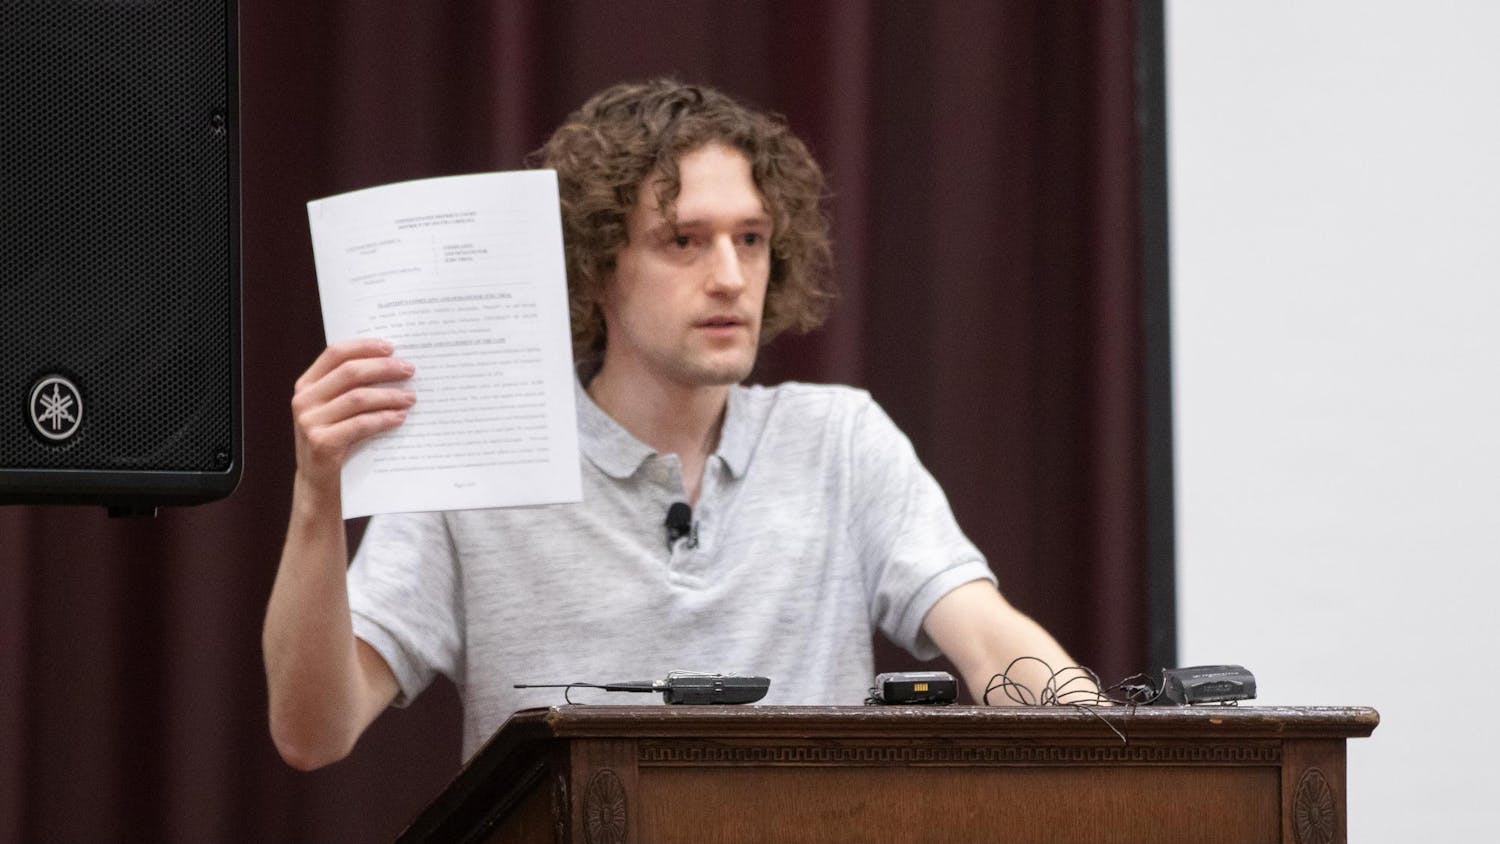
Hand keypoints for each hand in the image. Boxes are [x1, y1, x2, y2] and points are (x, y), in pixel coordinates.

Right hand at [290, 338, 415, 493]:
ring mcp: (309, 422)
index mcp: (307, 384)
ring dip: (389, 396)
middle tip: (409, 370)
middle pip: (350, 372)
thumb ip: (351, 387)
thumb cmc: (337, 440)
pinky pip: (360, 424)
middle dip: (384, 368)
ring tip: (410, 397)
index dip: (364, 346)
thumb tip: (394, 363)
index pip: (335, 353)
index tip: (391, 347)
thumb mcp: (336, 409)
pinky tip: (400, 418)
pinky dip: (384, 419)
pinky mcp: (321, 443)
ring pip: (358, 398)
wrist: (320, 483)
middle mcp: (304, 400)